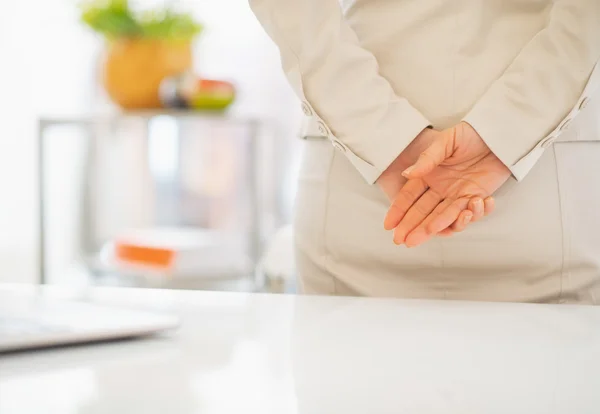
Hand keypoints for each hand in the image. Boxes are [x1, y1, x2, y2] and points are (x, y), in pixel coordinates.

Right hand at [384, 122, 510, 246]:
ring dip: (436, 227)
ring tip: (430, 231)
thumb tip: (407, 173)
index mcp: (428, 175)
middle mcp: (440, 188)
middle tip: (403, 241)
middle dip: (412, 227)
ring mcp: (458, 195)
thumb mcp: (445, 142)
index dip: (398, 211)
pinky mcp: (476, 197)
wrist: (499, 135)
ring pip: (444, 217)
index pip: (409, 197)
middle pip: (423, 212)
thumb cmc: (470, 134)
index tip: (389, 226)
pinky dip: (471, 215)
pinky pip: (471, 213)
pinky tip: (470, 210)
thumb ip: (427, 159)